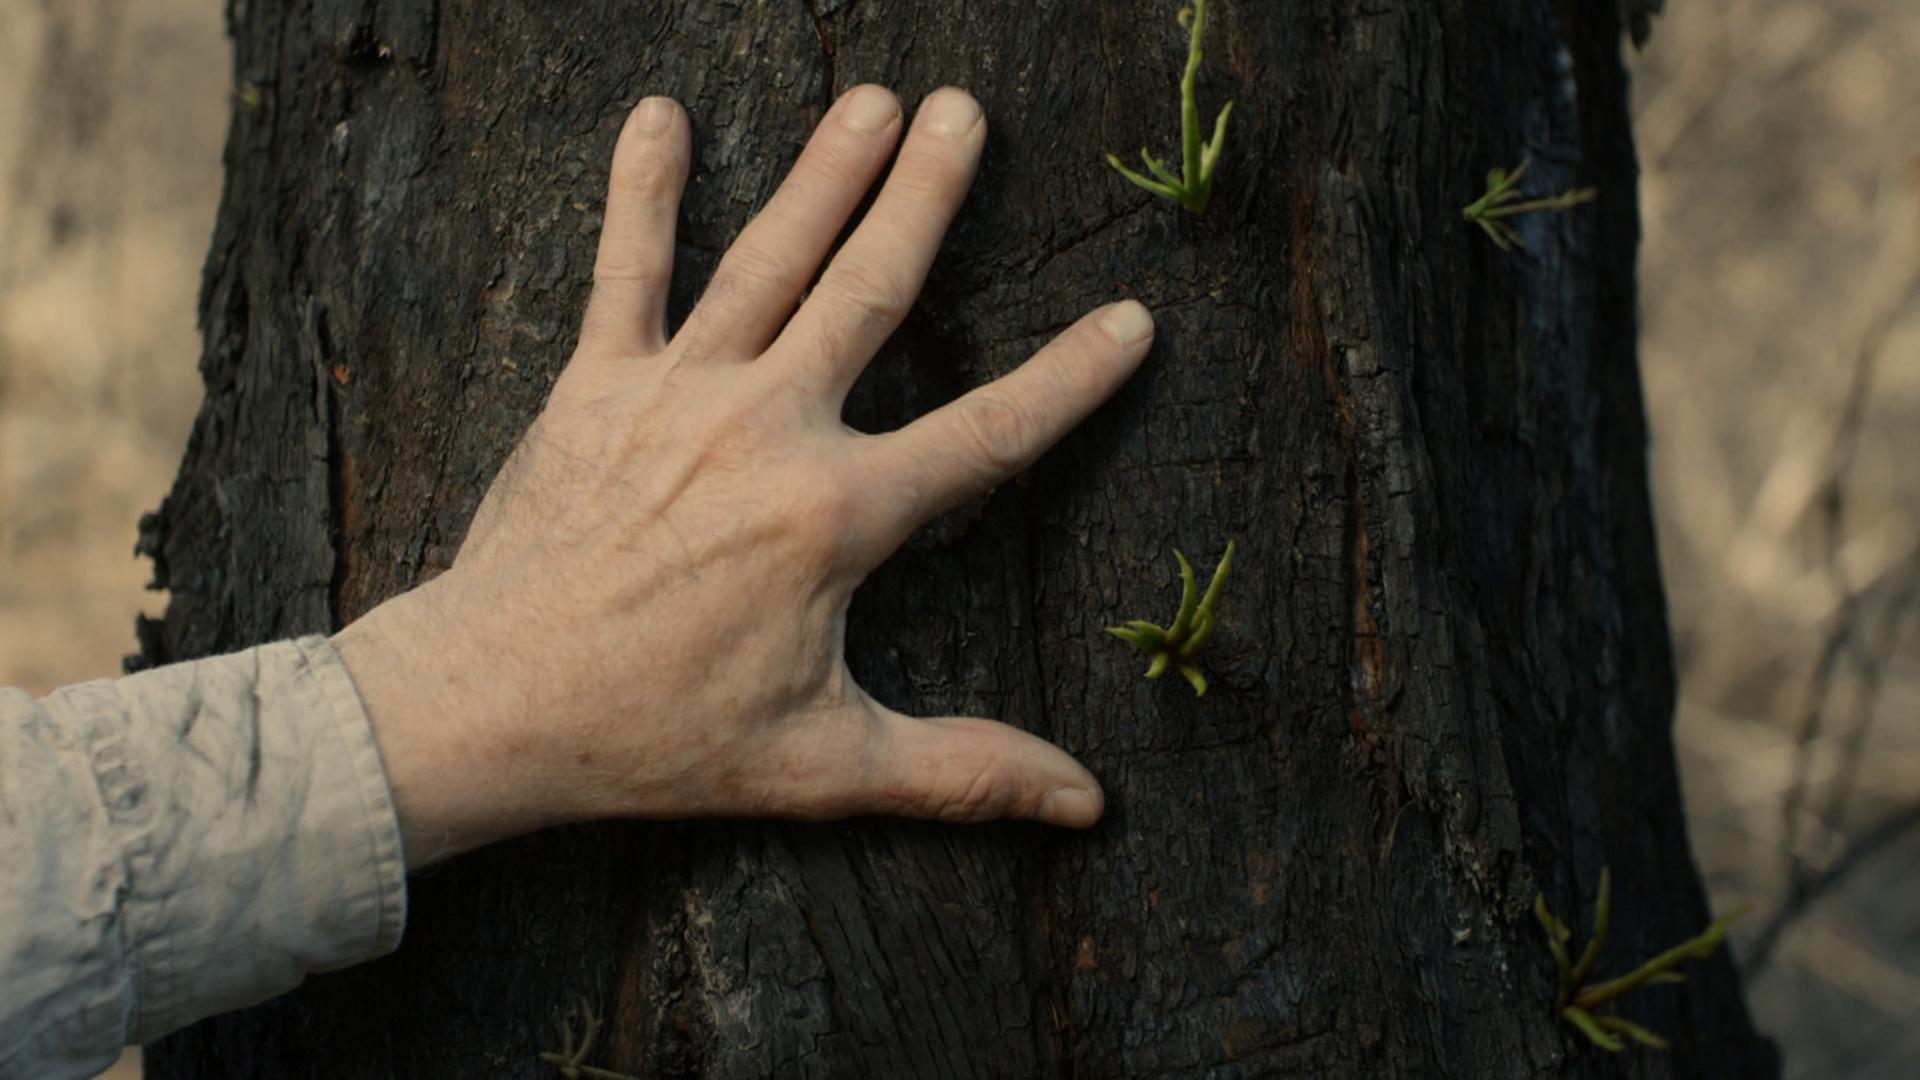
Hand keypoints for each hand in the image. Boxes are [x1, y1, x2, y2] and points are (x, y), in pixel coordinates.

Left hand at [332, 86, 1154, 867]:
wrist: (490, 705)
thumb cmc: (656, 736)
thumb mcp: (824, 766)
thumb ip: (961, 772)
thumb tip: (1084, 805)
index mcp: (835, 515)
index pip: (987, 436)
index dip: (1070, 379)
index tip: (1132, 318)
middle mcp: (767, 428)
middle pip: (871, 293)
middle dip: (928, 197)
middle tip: (969, 112)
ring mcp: (678, 394)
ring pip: (768, 260)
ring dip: (824, 172)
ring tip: (872, 98)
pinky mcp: (596, 385)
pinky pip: (625, 271)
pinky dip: (641, 192)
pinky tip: (658, 116)